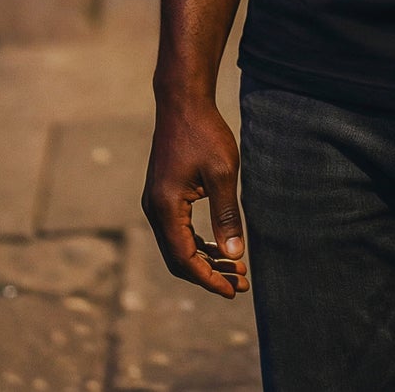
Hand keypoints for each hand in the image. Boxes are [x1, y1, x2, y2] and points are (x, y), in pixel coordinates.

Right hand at [142, 98, 250, 298]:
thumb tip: (235, 254)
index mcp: (165, 207)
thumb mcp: (222, 173)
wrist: (183, 102)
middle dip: (209, 273)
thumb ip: (227, 215)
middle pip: (178, 258)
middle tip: (241, 283)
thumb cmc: (205, 133)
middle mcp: (154, 209)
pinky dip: (197, 242)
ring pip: (178, 245)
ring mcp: (155, 202)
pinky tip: (219, 246)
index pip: (184, 259)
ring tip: (236, 268)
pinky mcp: (162, 195)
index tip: (233, 292)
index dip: (208, 279)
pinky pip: (177, 230)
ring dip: (205, 259)